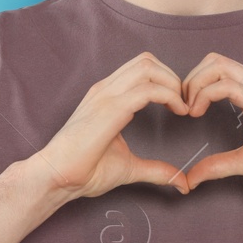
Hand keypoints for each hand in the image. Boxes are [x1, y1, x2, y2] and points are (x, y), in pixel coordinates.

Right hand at [30, 52, 191, 201]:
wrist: (56, 177)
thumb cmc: (83, 171)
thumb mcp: (128, 167)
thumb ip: (155, 169)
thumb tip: (181, 182)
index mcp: (106, 97)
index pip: (141, 68)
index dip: (166, 81)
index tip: (180, 106)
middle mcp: (106, 90)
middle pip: (147, 60)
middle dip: (173, 77)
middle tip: (185, 104)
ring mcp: (106, 96)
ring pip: (148, 67)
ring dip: (173, 83)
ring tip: (183, 107)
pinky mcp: (110, 108)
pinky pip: (148, 90)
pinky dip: (170, 96)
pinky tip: (178, 112)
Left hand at [175, 51, 242, 191]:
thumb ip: (218, 165)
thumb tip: (191, 177)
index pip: (218, 68)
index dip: (194, 83)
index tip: (185, 110)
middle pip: (213, 60)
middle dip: (189, 79)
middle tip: (182, 108)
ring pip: (217, 66)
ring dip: (193, 85)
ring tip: (189, 111)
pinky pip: (227, 86)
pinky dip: (204, 95)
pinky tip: (197, 114)